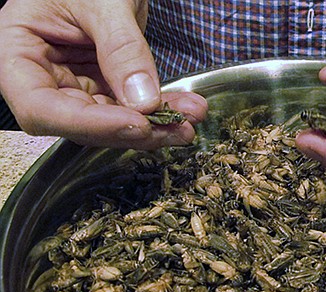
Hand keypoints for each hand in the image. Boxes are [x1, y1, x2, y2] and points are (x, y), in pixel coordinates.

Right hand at [0, 0, 207, 148]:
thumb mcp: (102, 2)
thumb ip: (120, 48)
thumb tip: (143, 99)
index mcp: (18, 52)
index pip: (42, 108)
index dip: (90, 124)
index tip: (135, 124)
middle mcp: (43, 75)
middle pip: (82, 123)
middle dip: (134, 129)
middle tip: (176, 125)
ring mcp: (74, 81)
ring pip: (112, 121)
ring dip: (156, 124)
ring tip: (190, 118)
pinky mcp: (103, 83)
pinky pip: (131, 106)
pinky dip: (161, 109)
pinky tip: (187, 107)